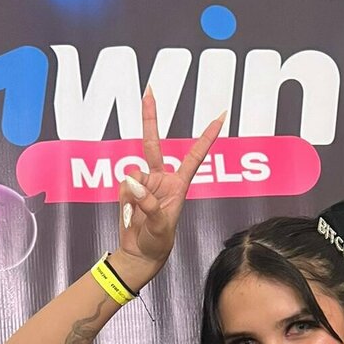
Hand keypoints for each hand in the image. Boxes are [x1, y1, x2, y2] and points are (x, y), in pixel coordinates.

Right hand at [117, 87, 224, 267]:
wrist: (140, 254)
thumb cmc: (158, 242)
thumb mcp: (160, 225)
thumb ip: (148, 202)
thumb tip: (131, 180)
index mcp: (178, 185)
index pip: (194, 156)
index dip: (207, 137)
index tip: (221, 116)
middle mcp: (161, 179)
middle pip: (153, 143)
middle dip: (149, 117)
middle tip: (149, 89)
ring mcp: (143, 183)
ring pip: (132, 173)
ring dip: (132, 194)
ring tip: (137, 215)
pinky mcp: (128, 190)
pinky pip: (122, 186)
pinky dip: (124, 199)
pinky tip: (130, 214)